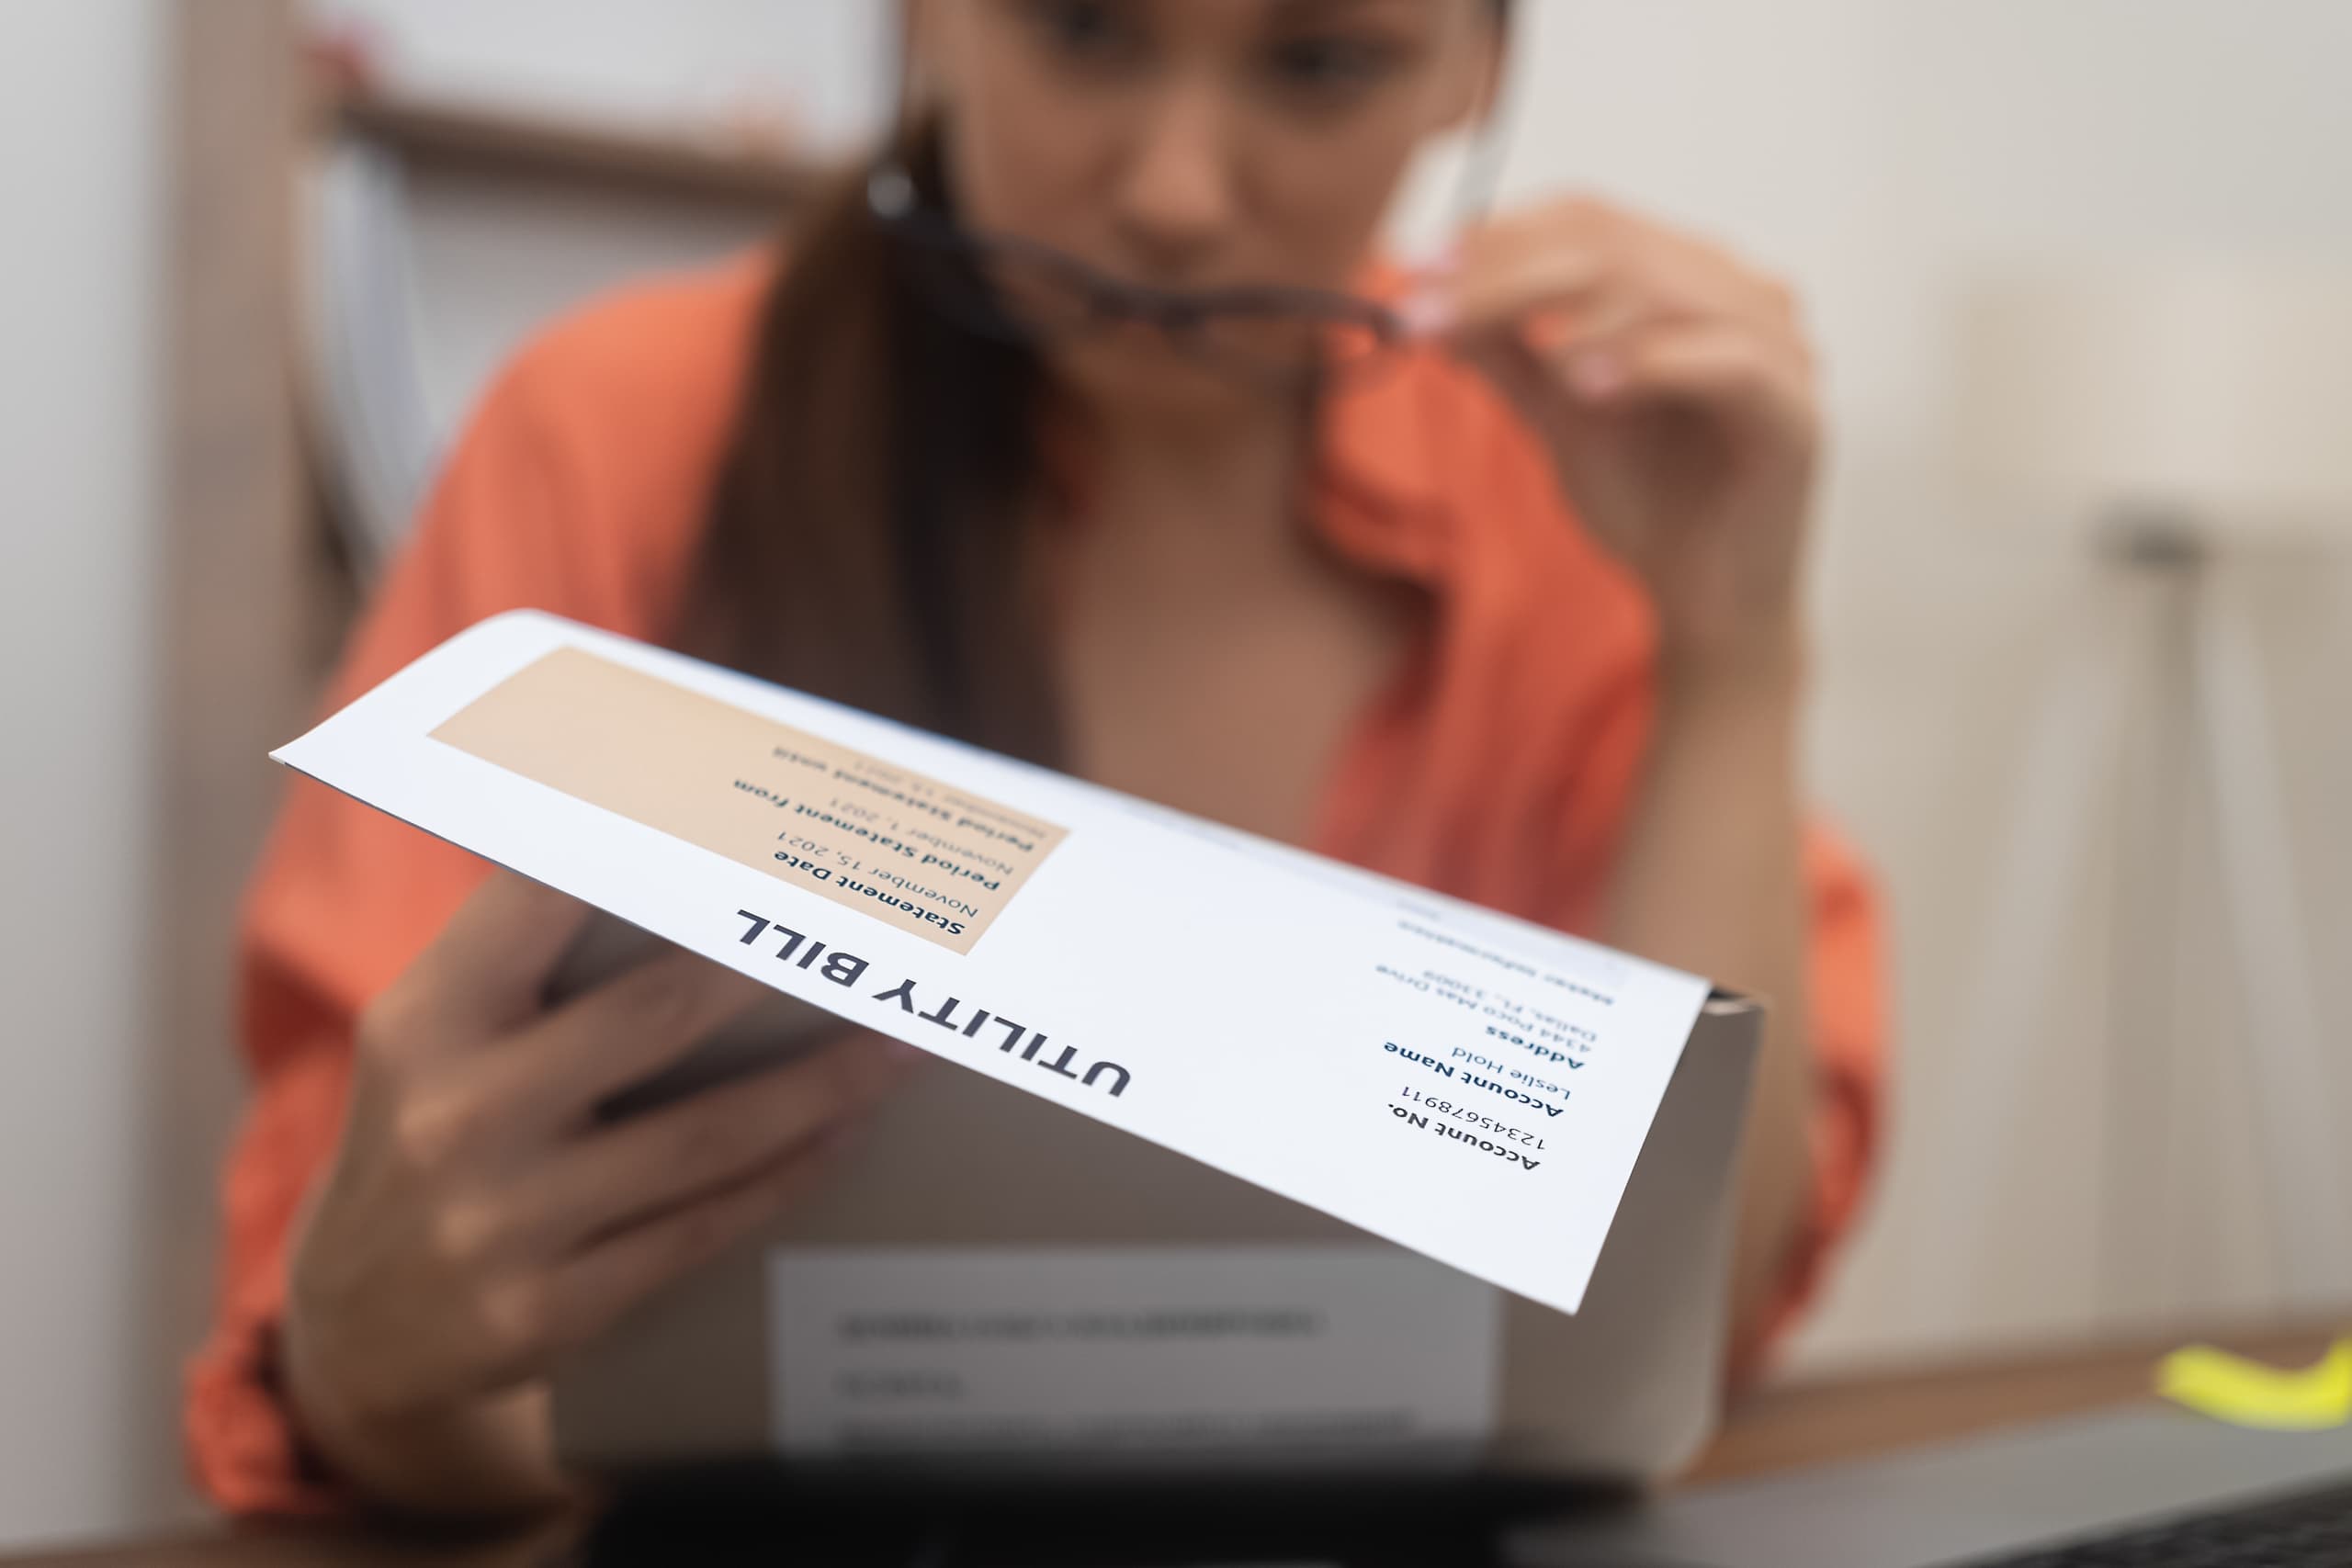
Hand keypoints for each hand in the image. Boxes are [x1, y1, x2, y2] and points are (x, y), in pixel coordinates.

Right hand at [283, 872, 917, 1513]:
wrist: (353, 1325)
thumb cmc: (431, 1130)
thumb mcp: (438, 1034)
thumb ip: (529, 956)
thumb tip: (691, 860)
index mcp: (426, 1018)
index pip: (541, 902)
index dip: (652, 848)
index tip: (755, 818)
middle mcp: (456, 1115)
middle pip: (658, 1013)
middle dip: (778, 966)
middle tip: (879, 930)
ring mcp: (502, 1222)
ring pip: (707, 1137)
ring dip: (826, 1084)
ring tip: (903, 1040)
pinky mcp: (549, 1309)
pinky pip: (704, 1227)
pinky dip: (789, 1173)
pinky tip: (847, 1132)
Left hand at [1411, 198, 1820, 681]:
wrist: (1706, 605)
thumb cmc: (1646, 504)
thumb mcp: (1557, 413)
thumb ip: (1505, 352)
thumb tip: (1425, 293)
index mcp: (1687, 278)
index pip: (1589, 220)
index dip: (1499, 236)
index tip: (1414, 269)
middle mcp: (1740, 292)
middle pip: (1614, 244)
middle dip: (1506, 274)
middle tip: (1426, 308)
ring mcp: (1780, 344)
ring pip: (1663, 289)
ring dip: (1564, 312)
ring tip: (1487, 338)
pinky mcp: (1797, 408)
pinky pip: (1723, 360)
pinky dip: (1647, 363)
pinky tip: (1580, 383)